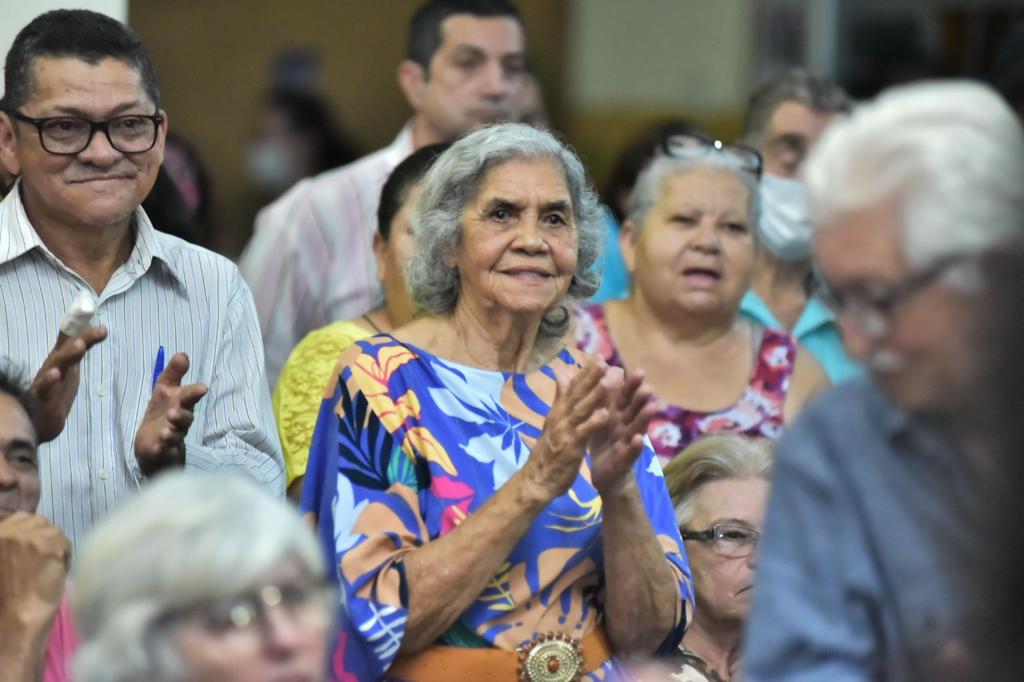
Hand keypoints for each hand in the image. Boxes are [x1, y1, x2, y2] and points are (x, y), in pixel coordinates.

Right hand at [0, 512, 68, 627]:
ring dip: (54, 549)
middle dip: (43, 539)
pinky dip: (64, 559)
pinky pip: (66, 544)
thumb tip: (26, 539)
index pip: (19, 519)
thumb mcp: (1, 563)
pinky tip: (54, 575)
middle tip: (40, 563)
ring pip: (53, 532)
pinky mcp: (48, 542)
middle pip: (37, 521)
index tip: (31, 553)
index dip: (29, 536)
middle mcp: (6, 530)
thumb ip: (8, 546)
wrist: (13, 619)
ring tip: (45, 570)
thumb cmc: (4, 598)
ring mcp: (27, 534)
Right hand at [28, 326, 107, 442]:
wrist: (39, 421)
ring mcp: (45, 383)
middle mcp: (52, 368)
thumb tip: (100, 327)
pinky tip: (55, 374)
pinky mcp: (41, 400)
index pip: (72, 340)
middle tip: (97, 331)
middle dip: (80, 339)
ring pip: (55, 367)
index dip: (84, 327)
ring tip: (80, 345)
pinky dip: (49, 382)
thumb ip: (80, 348)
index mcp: (60, 360)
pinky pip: (44, 390)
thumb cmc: (55, 390)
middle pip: (65, 351)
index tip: (96, 313)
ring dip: (67, 355)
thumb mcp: (70, 366)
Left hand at [134, 352, 206, 475]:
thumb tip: (182, 354)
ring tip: (165, 432)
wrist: (154, 443)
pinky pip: (164, 450)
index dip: (194, 393)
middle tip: (174, 412)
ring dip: (172, 432)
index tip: (201, 389)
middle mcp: (180, 421)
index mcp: (181, 405)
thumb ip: (173, 373)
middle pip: (186, 418)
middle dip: (182, 415)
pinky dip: (162, 449)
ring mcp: (173, 437)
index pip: (189, 397)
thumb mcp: (164, 390)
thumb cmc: (162, 413)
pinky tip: (158, 446)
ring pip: (176, 435)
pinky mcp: (163, 451)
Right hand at [520, 358, 612, 501]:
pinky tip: (605, 413)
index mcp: (559, 411)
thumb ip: (560, 397)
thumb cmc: (548, 451)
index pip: (573, 388)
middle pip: (578, 394)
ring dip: (596, 394)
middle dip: (591, 376)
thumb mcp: (554, 421)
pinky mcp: (571, 447)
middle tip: (604, 360)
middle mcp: (561, 417)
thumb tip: (560, 374)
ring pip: (583, 409)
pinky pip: (584, 432)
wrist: (537, 479)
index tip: (598, 356)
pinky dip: (594, 422)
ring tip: (610, 380)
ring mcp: (565, 431)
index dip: (586, 372)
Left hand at [588, 368, 656, 496]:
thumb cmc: (603, 442)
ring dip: (644, 418)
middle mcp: (625, 425)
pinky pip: (630, 452)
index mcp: (616, 415)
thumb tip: (602, 374)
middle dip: (641, 398)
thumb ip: (602, 398)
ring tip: (653, 406)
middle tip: (648, 386)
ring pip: (637, 427)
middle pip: (634, 409)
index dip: (631, 384)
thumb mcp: (599, 418)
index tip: (638, 370)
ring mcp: (627, 442)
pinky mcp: (624, 460)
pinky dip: (635, 445)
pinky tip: (639, 439)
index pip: (624, 396)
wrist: (604, 475)